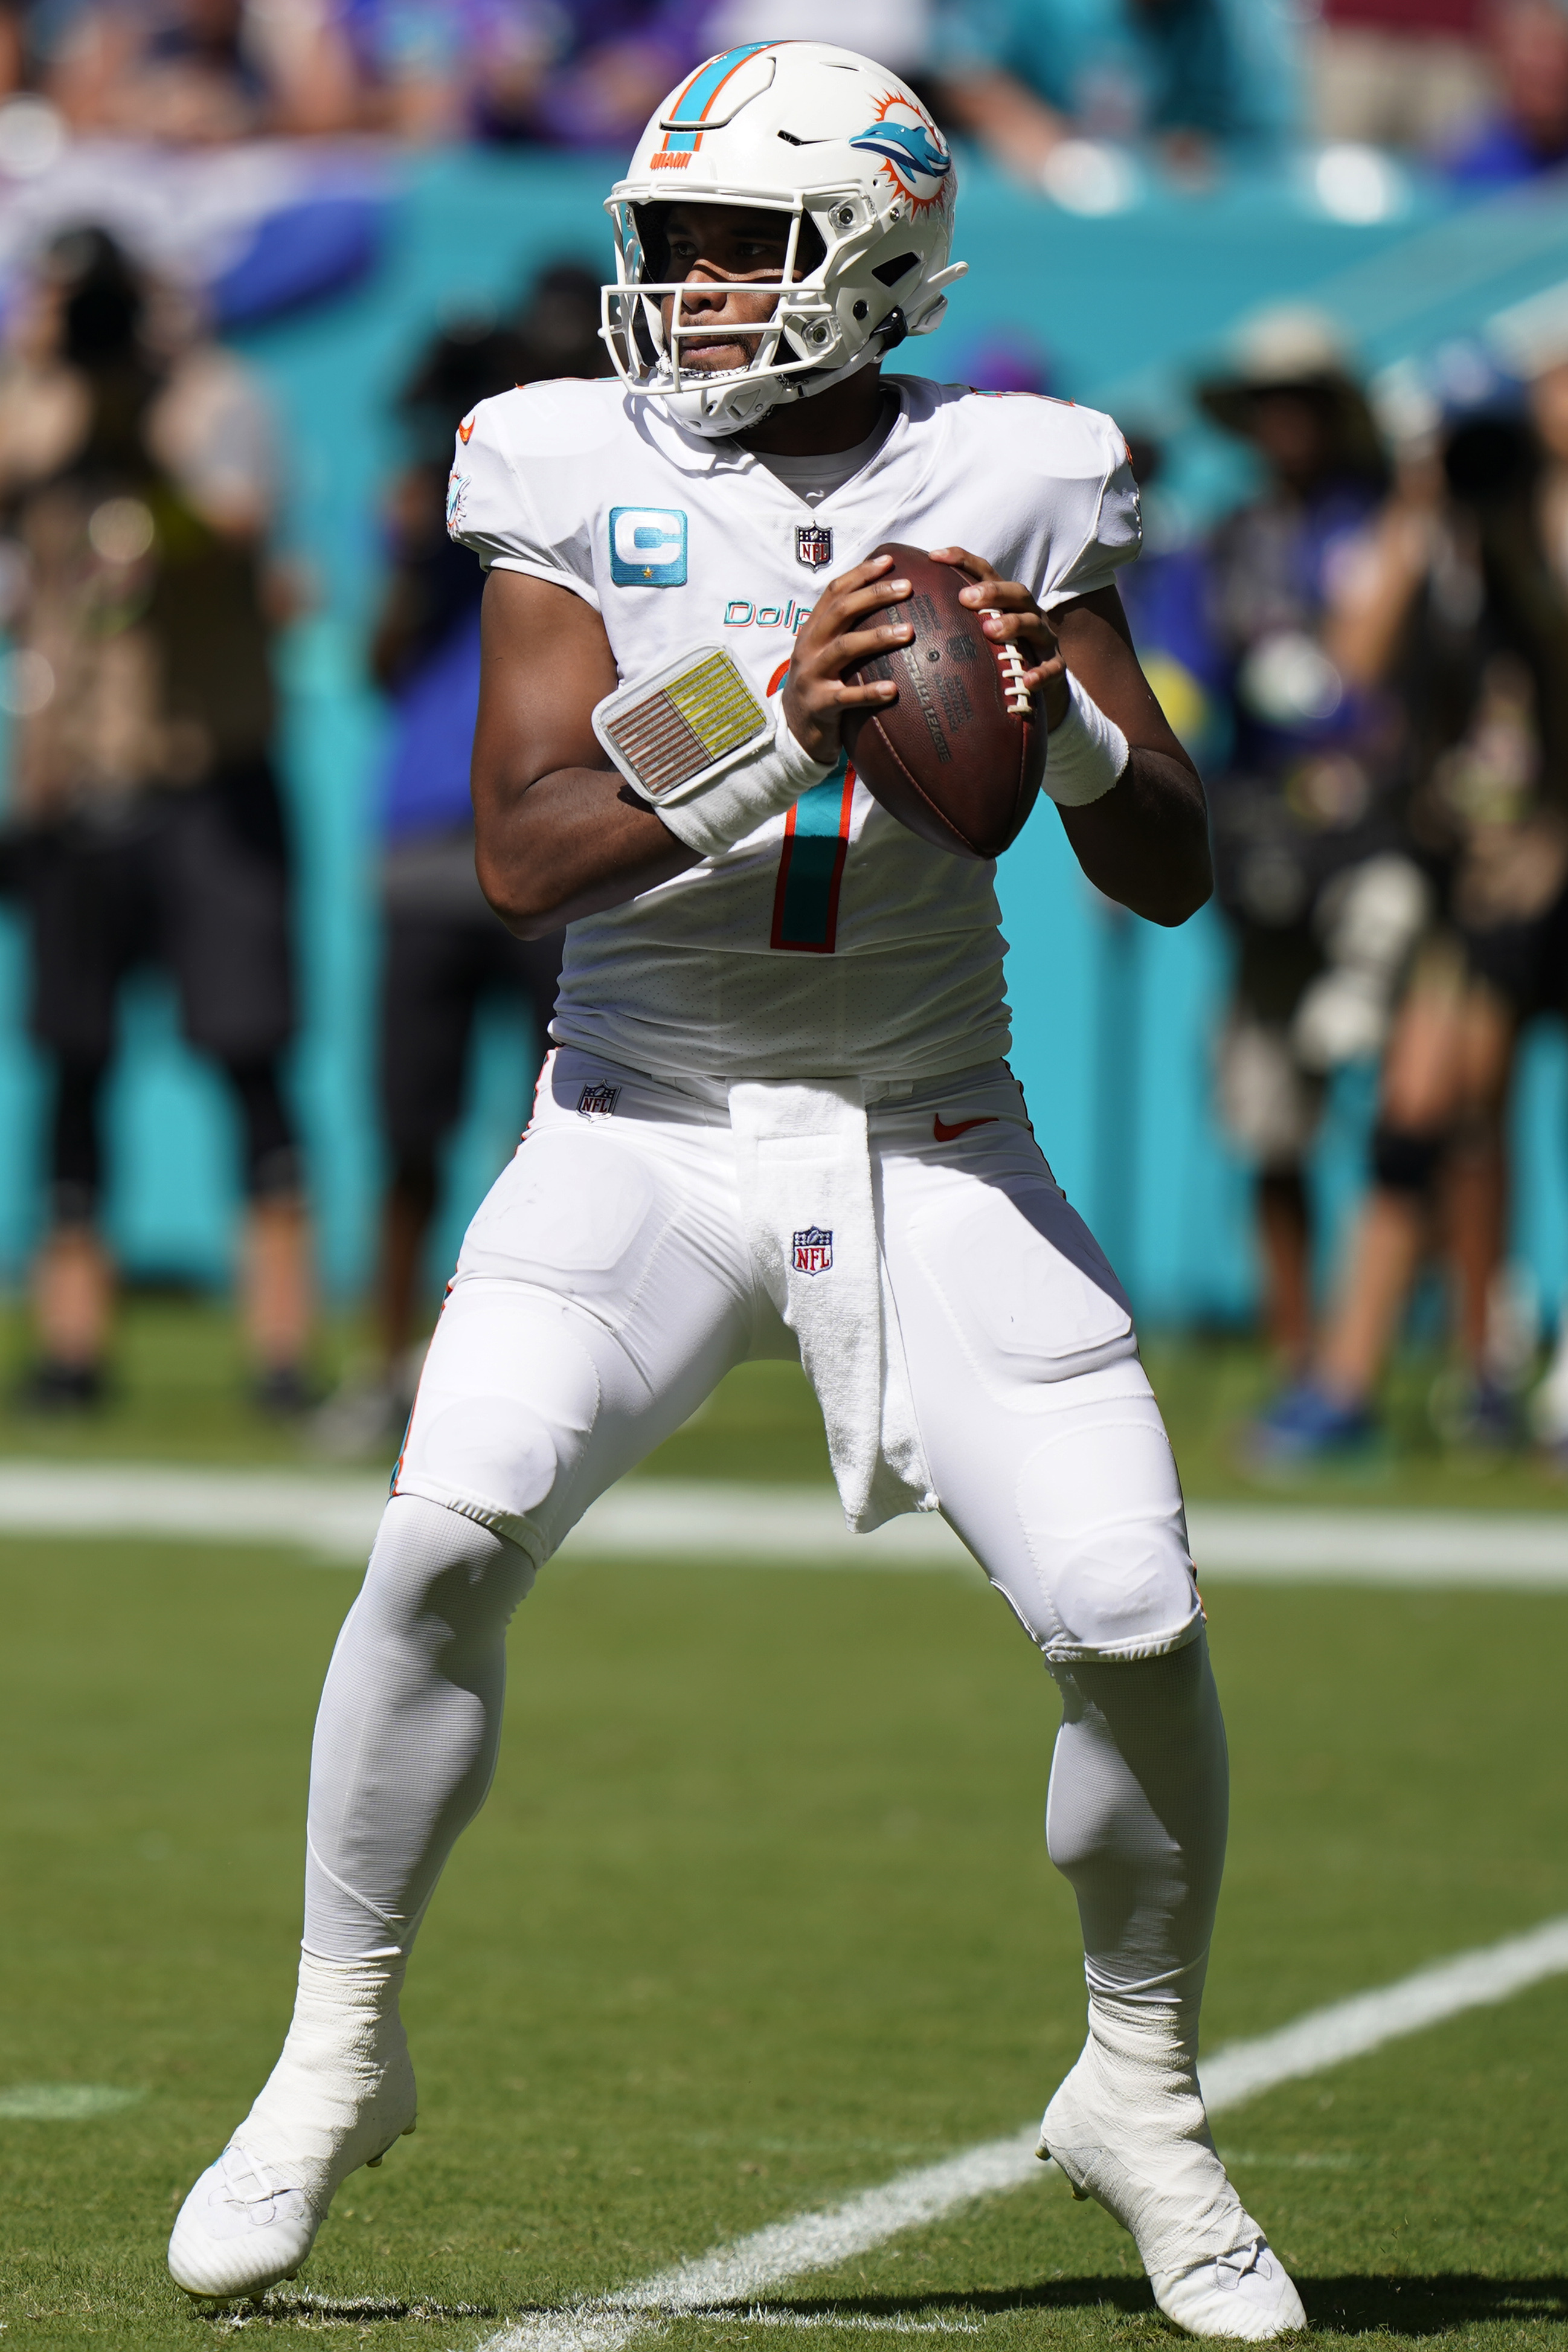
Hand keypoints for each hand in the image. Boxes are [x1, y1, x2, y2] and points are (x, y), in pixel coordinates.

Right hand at [780, 552, 912, 762]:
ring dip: (877, 637)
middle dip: (875, 595)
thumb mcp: (828, 653)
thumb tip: (891, 606)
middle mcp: (809, 646)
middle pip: (841, 611)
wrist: (795, 730)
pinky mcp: (819, 705)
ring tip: (909, 632)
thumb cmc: (823, 685)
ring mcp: (811, 675)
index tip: (889, 561)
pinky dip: (870, 692)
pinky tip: (893, 690)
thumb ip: (848, 631)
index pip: (835, 591)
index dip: (861, 574)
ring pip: (844, 648)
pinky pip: (846, 697)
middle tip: (907, 587)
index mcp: (812, 629)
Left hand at [930, 546, 1069, 728]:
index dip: (961, 560)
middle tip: (966, 598)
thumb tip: (897, 618)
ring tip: (990, 630)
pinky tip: (1026, 681)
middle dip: (992, 592)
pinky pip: (1052, 668)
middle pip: (1015, 592)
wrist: (1039, 680)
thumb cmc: (997, 652)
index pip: (984, 572)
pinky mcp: (1055, 665)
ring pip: (1033, 624)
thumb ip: (949, 621)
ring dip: (1012, 624)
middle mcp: (1027, 612)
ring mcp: (1043, 637)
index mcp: (1005, 600)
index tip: (933, 556)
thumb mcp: (976, 633)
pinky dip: (1041, 674)